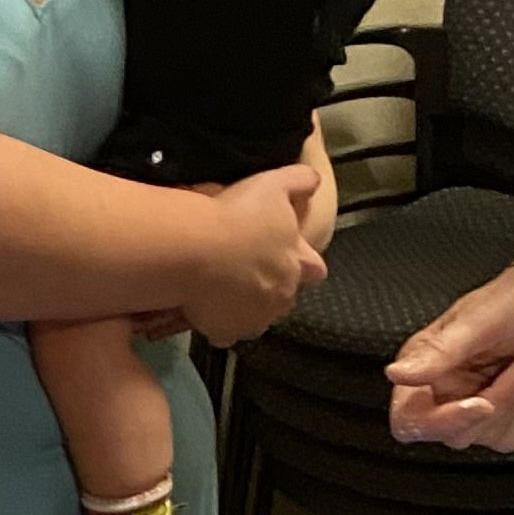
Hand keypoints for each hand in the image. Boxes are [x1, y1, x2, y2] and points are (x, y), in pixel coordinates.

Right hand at [182, 162, 326, 345]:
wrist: (198, 249)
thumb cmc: (238, 215)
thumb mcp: (275, 184)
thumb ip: (301, 180)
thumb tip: (315, 181)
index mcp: (296, 262)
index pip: (315, 270)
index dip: (306, 265)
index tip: (294, 260)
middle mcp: (281, 296)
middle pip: (285, 300)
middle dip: (274, 290)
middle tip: (250, 274)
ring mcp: (254, 318)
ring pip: (257, 320)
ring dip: (247, 310)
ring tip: (226, 293)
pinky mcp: (226, 331)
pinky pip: (224, 334)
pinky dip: (217, 325)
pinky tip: (205, 310)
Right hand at [384, 260, 513, 448]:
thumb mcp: (477, 322)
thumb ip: (436, 353)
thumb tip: (395, 373)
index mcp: (422, 367)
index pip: (408, 420)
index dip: (441, 422)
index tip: (481, 402)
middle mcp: (441, 392)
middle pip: (453, 433)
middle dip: (497, 400)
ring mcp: (469, 408)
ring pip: (483, 436)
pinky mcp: (498, 418)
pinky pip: (505, 439)